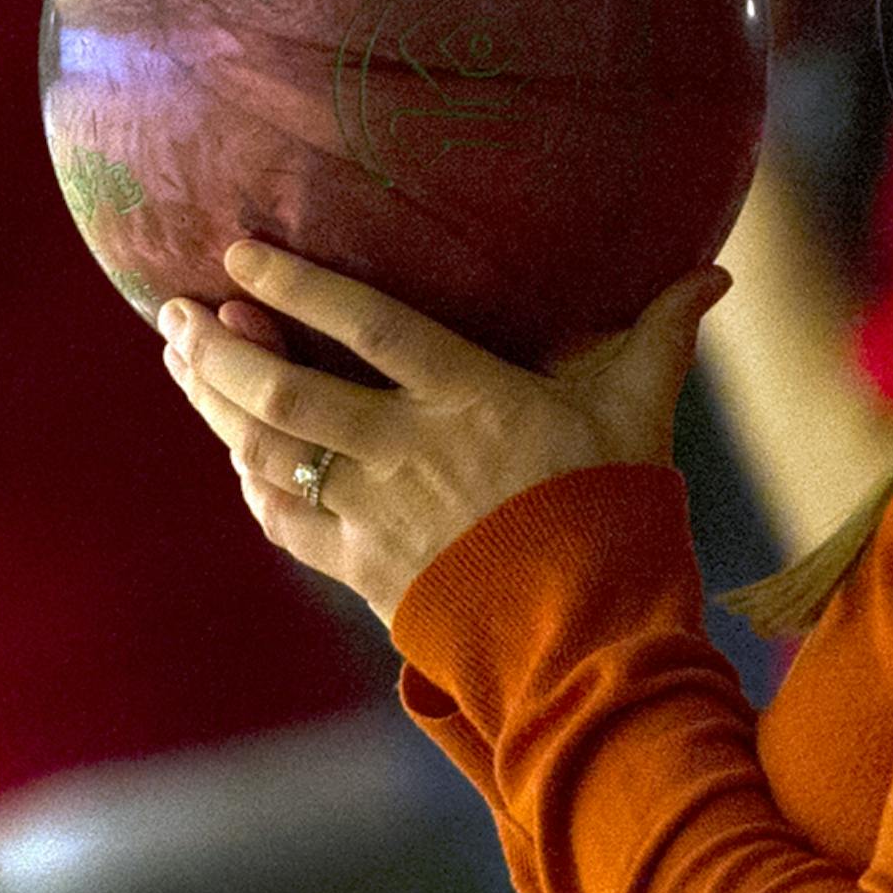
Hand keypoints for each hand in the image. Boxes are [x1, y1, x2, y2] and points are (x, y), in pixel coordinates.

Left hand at [159, 240, 729, 625]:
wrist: (593, 640)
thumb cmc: (617, 513)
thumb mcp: (642, 416)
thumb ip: (660, 336)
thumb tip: (714, 276)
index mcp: (473, 401)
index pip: (367, 328)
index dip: (297, 288)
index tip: (241, 253)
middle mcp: (410, 453)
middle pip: (287, 393)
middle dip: (221, 347)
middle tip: (177, 309)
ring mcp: (379, 515)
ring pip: (268, 452)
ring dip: (215, 403)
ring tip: (182, 358)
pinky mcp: (366, 569)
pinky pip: (284, 519)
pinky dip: (250, 481)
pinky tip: (234, 451)